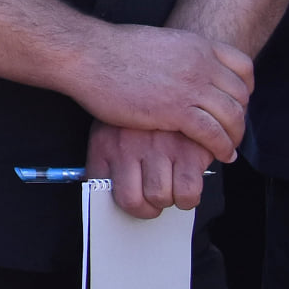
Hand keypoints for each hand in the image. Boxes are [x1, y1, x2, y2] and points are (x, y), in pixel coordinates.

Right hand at [66, 24, 252, 163]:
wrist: (88, 54)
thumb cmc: (110, 49)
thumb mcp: (156, 42)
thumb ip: (176, 55)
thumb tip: (177, 69)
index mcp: (195, 44)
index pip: (241, 66)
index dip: (245, 87)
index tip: (238, 101)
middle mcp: (200, 64)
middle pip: (239, 94)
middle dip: (240, 115)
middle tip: (232, 129)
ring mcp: (190, 87)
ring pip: (232, 116)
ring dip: (234, 135)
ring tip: (229, 147)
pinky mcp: (176, 110)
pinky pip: (213, 134)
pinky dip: (221, 147)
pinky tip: (220, 154)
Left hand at [88, 122, 216, 219]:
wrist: (169, 81)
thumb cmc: (142, 116)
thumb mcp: (113, 130)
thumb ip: (109, 161)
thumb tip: (110, 200)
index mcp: (104, 143)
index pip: (99, 188)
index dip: (116, 201)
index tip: (130, 202)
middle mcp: (127, 146)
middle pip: (133, 201)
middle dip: (147, 206)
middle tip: (155, 196)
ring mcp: (158, 148)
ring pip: (161, 198)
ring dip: (168, 199)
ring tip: (172, 186)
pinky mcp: (188, 151)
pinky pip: (188, 192)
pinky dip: (189, 198)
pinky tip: (188, 183)